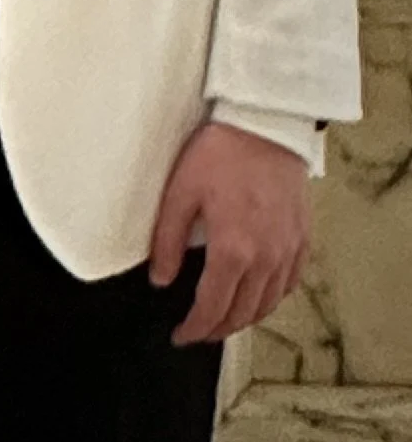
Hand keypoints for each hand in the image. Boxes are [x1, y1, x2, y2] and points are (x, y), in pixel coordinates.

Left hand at [149, 120, 310, 344]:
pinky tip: (258, 296)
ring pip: (269, 303)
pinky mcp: (302, 240)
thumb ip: (169, 240)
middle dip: (218, 329)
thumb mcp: (180, 192)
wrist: (265, 128)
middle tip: (198, 332)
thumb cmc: (219, 154)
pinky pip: (290, 283)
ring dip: (245, 318)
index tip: (181, 336)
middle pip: (243, 312)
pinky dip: (272, 299)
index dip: (195, 328)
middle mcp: (266, 259)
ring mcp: (288, 251)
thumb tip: (160, 279)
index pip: (213, 306)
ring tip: (224, 320)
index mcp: (233, 250)